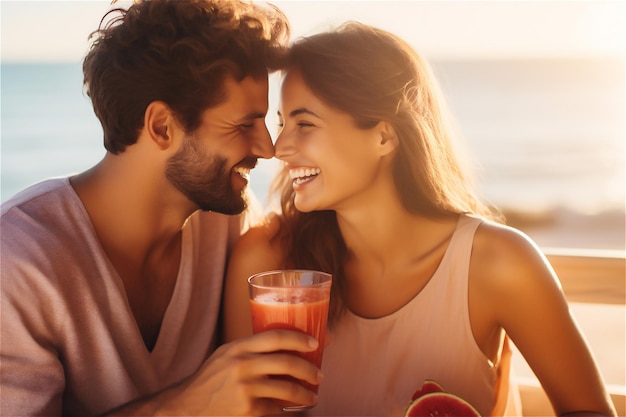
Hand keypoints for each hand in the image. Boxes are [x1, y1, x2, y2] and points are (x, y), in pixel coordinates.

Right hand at [162, 329, 322, 415]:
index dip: (299, 339)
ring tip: (311, 397)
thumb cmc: (211, 380)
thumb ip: (251, 349)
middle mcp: (242, 366)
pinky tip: (289, 411)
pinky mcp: (248, 411)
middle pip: (287, 363)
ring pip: (287, 390)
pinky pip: (276, 410)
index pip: (275, 337)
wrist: (188, 409)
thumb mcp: (226, 356)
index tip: (316, 343)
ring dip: (305, 395)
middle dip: (309, 370)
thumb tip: (289, 345)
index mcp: (238, 348)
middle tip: (319, 375)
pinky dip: (285, 411)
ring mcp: (245, 390)